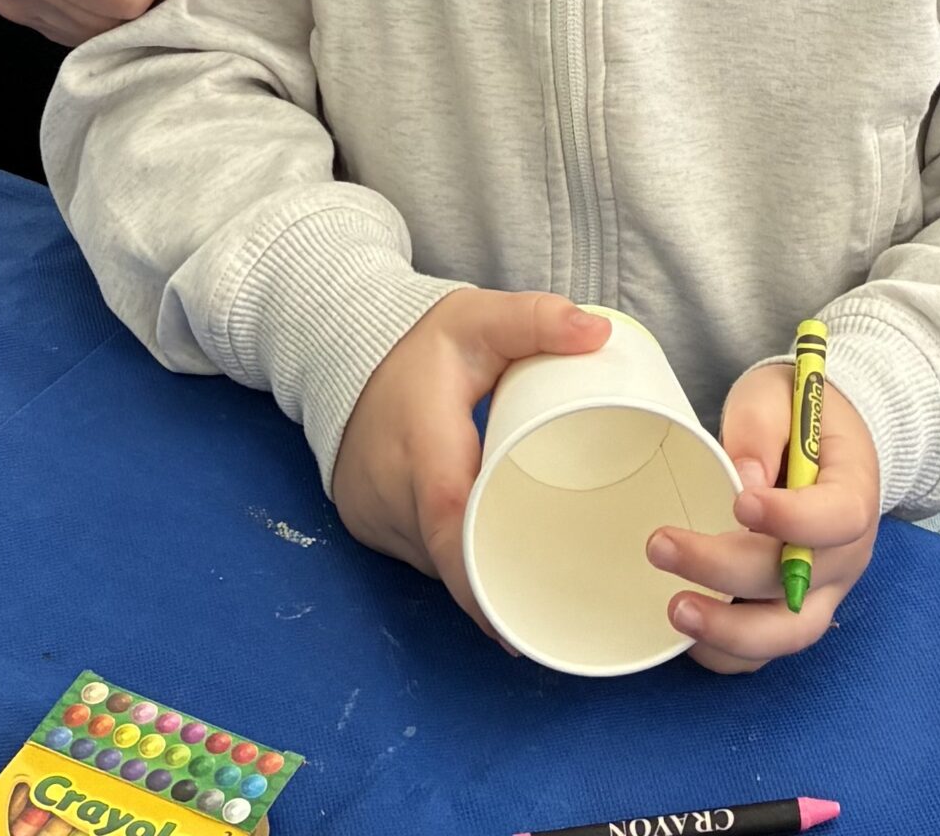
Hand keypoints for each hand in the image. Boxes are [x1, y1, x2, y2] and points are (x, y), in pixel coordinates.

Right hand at [332, 291, 611, 634]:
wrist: (340, 351)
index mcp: (423, 444)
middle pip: (449, 557)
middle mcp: (389, 491)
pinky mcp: (366, 524)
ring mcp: (372, 514)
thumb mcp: (478, 319)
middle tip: (556, 604)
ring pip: (434, 565)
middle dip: (496, 586)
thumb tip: (598, 334)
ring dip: (476, 574)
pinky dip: (453, 562)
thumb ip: (536, 320)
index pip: (448, 522)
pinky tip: (489, 559)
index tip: (516, 621)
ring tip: (534, 578)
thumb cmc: (419, 343)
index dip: (481, 577)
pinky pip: (419, 557)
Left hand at [650, 363, 880, 673]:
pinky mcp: (793, 610)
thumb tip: (740, 478)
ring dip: (729, 631)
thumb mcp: (777, 396)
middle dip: (725, 571)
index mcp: (855, 491)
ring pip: (787, 633)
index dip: (791, 519)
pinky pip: (765, 648)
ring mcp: (823, 590)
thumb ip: (760, 428)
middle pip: (797, 582)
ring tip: (675, 608)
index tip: (739, 504)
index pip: (837, 518)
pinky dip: (728, 649)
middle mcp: (846, 553)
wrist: (820, 438)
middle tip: (661, 544)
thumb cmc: (795, 412)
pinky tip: (687, 629)